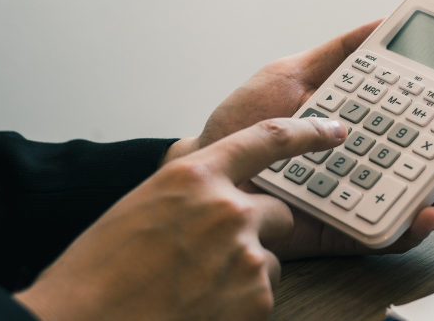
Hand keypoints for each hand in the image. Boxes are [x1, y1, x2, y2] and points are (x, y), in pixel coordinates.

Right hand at [14, 118, 348, 320]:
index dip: (308, 132)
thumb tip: (213, 187)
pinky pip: (263, 293)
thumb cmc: (98, 274)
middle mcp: (227, 209)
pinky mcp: (257, 296)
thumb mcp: (140, 210)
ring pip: (268, 258)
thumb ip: (188, 192)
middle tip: (210, 259)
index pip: (267, 139)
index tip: (334, 130)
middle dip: (256, 233)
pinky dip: (240, 304)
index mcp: (192, 178)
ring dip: (243, 273)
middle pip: (277, 213)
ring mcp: (246, 253)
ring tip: (192, 289)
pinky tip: (200, 308)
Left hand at [166, 19, 433, 258]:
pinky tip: (429, 208)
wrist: (204, 171)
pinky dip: (419, 224)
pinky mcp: (356, 232)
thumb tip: (380, 23)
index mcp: (377, 127)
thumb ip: (340, 54)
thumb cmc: (242, 129)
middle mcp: (384, 164)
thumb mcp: (293, 75)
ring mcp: (374, 198)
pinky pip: (397, 233)